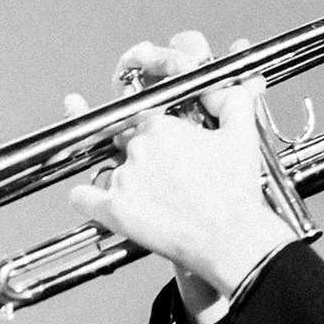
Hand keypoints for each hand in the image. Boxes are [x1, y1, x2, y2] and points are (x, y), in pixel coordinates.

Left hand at [68, 73, 294, 299]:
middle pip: (125, 144)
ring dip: (124, 178)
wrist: (229, 237)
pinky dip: (87, 198)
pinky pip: (82, 198)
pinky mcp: (113, 210)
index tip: (165, 146)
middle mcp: (137, 148)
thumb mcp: (242, 135)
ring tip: (150, 196)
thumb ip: (232, 101)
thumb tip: (229, 85)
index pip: (144, 121)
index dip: (156, 134)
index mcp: (161, 126)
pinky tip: (100, 201)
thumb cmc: (236, 192)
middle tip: (163, 175)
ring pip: (109, 169)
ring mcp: (123, 179)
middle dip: (142, 156)